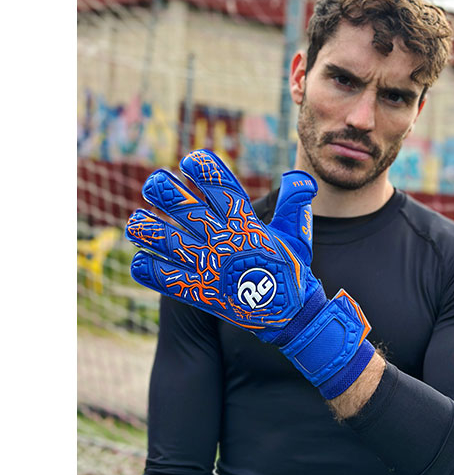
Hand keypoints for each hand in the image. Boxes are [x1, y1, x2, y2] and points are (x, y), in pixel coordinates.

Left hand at [126, 150, 374, 397]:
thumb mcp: (297, 233)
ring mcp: (210, 269)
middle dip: (167, 194)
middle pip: (188, 212)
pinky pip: (167, 280)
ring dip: (149, 231)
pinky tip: (139, 260)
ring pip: (171, 244)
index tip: (190, 159)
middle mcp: (224, 243)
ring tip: (134, 221)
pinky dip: (150, 271)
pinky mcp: (201, 293)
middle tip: (154, 182)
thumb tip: (297, 175)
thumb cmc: (291, 270)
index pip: (223, 190)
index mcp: (247, 226)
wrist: (290, 315)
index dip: (205, 171)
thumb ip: (294, 202)